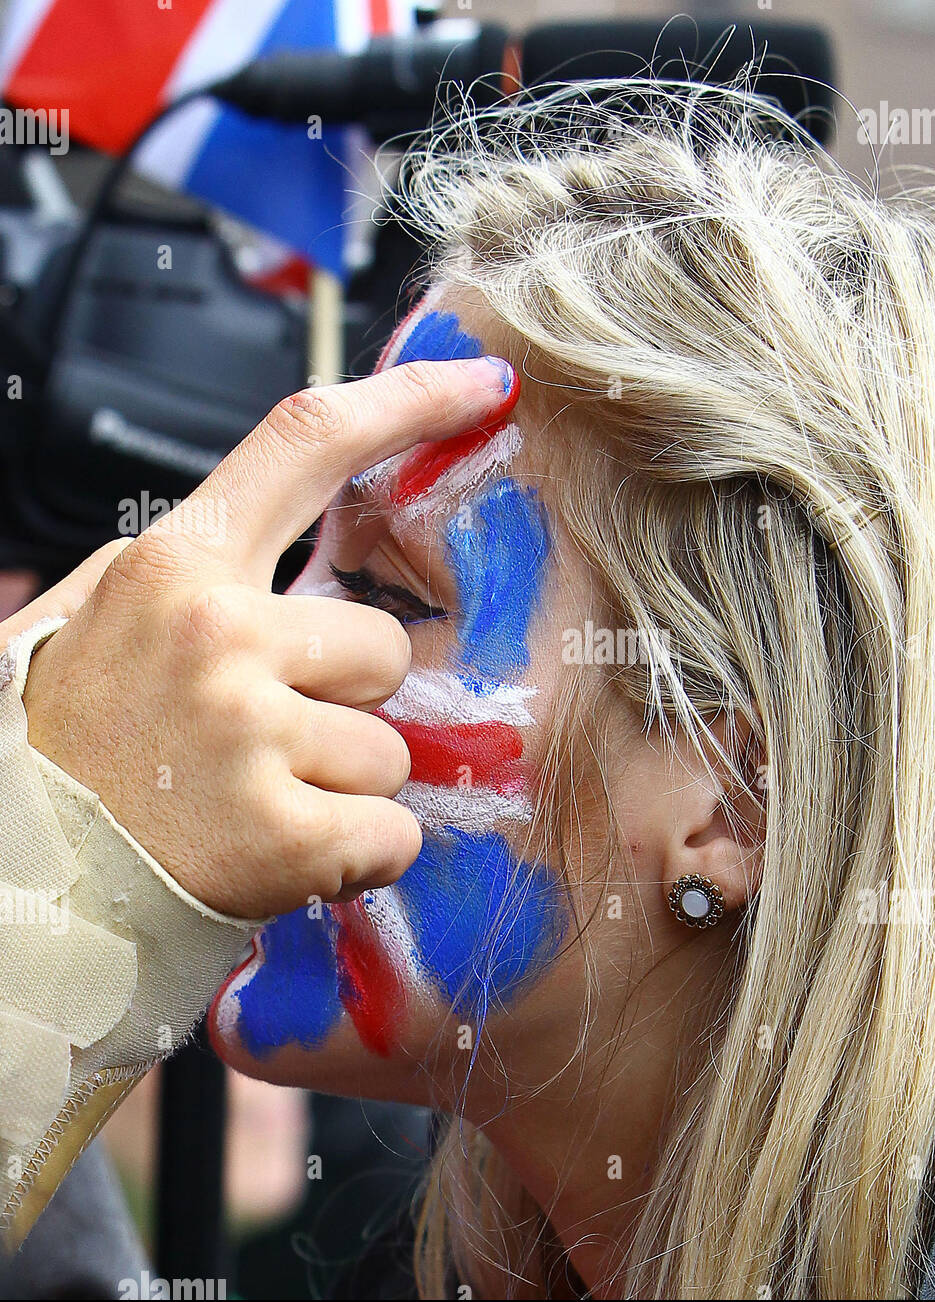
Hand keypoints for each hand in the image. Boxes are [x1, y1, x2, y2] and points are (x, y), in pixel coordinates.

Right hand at [20, 357, 515, 917]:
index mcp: (177, 567)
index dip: (411, 400)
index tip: (486, 381)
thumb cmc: (67, 750)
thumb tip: (286, 504)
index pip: (308, 441)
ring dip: (341, 787)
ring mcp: (249, 734)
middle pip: (383, 649)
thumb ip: (194, 565)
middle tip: (261, 744)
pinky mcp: (281, 834)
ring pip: (391, 751)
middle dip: (345, 705)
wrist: (28, 883)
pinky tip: (281, 856)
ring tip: (253, 802)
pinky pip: (392, 833)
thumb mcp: (99, 619)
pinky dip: (354, 857)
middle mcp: (218, 634)